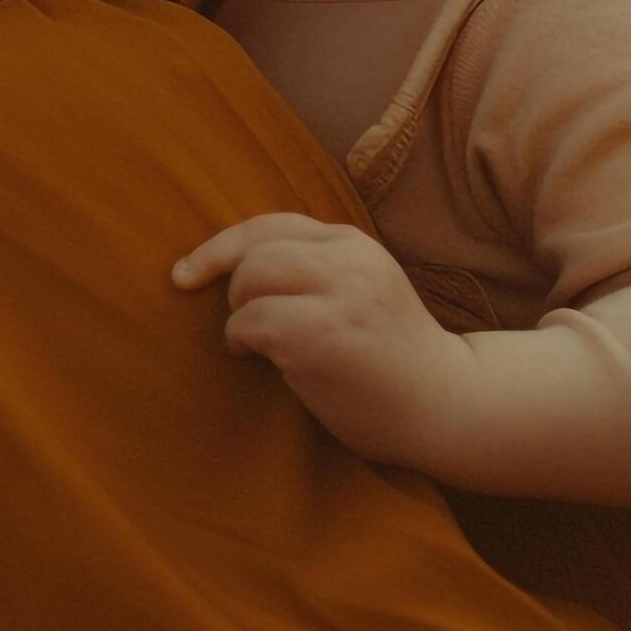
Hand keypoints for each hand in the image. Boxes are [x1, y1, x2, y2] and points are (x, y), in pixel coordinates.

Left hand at [172, 213, 468, 466]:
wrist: (444, 406)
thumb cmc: (388, 361)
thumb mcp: (360, 293)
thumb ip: (315, 272)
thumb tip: (231, 270)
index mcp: (355, 244)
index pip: (272, 225)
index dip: (221, 247)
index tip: (187, 273)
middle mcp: (351, 260)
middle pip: (256, 248)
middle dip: (231, 286)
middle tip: (243, 325)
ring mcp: (341, 294)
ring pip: (251, 277)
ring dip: (239, 313)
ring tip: (254, 342)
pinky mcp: (325, 333)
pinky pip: (252, 322)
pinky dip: (241, 341)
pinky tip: (259, 360)